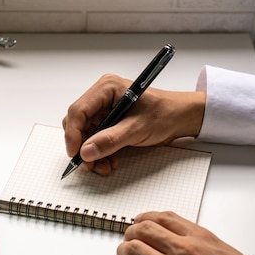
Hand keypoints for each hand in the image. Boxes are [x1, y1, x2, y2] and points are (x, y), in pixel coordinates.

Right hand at [62, 74, 205, 174]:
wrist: (181, 118)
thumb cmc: (165, 113)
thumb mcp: (137, 128)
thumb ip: (111, 140)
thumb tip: (86, 151)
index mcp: (106, 88)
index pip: (78, 111)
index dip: (73, 134)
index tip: (75, 153)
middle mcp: (101, 97)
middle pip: (78, 124)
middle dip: (83, 146)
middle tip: (89, 164)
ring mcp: (104, 109)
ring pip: (85, 135)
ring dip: (92, 153)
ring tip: (104, 166)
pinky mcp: (108, 121)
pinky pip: (95, 139)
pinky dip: (99, 152)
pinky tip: (109, 160)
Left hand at [116, 211, 254, 254]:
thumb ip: (205, 245)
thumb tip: (190, 243)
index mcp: (200, 239)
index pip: (164, 218)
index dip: (146, 217)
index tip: (140, 221)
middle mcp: (183, 252)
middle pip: (143, 230)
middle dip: (131, 233)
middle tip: (128, 238)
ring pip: (133, 252)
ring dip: (125, 252)